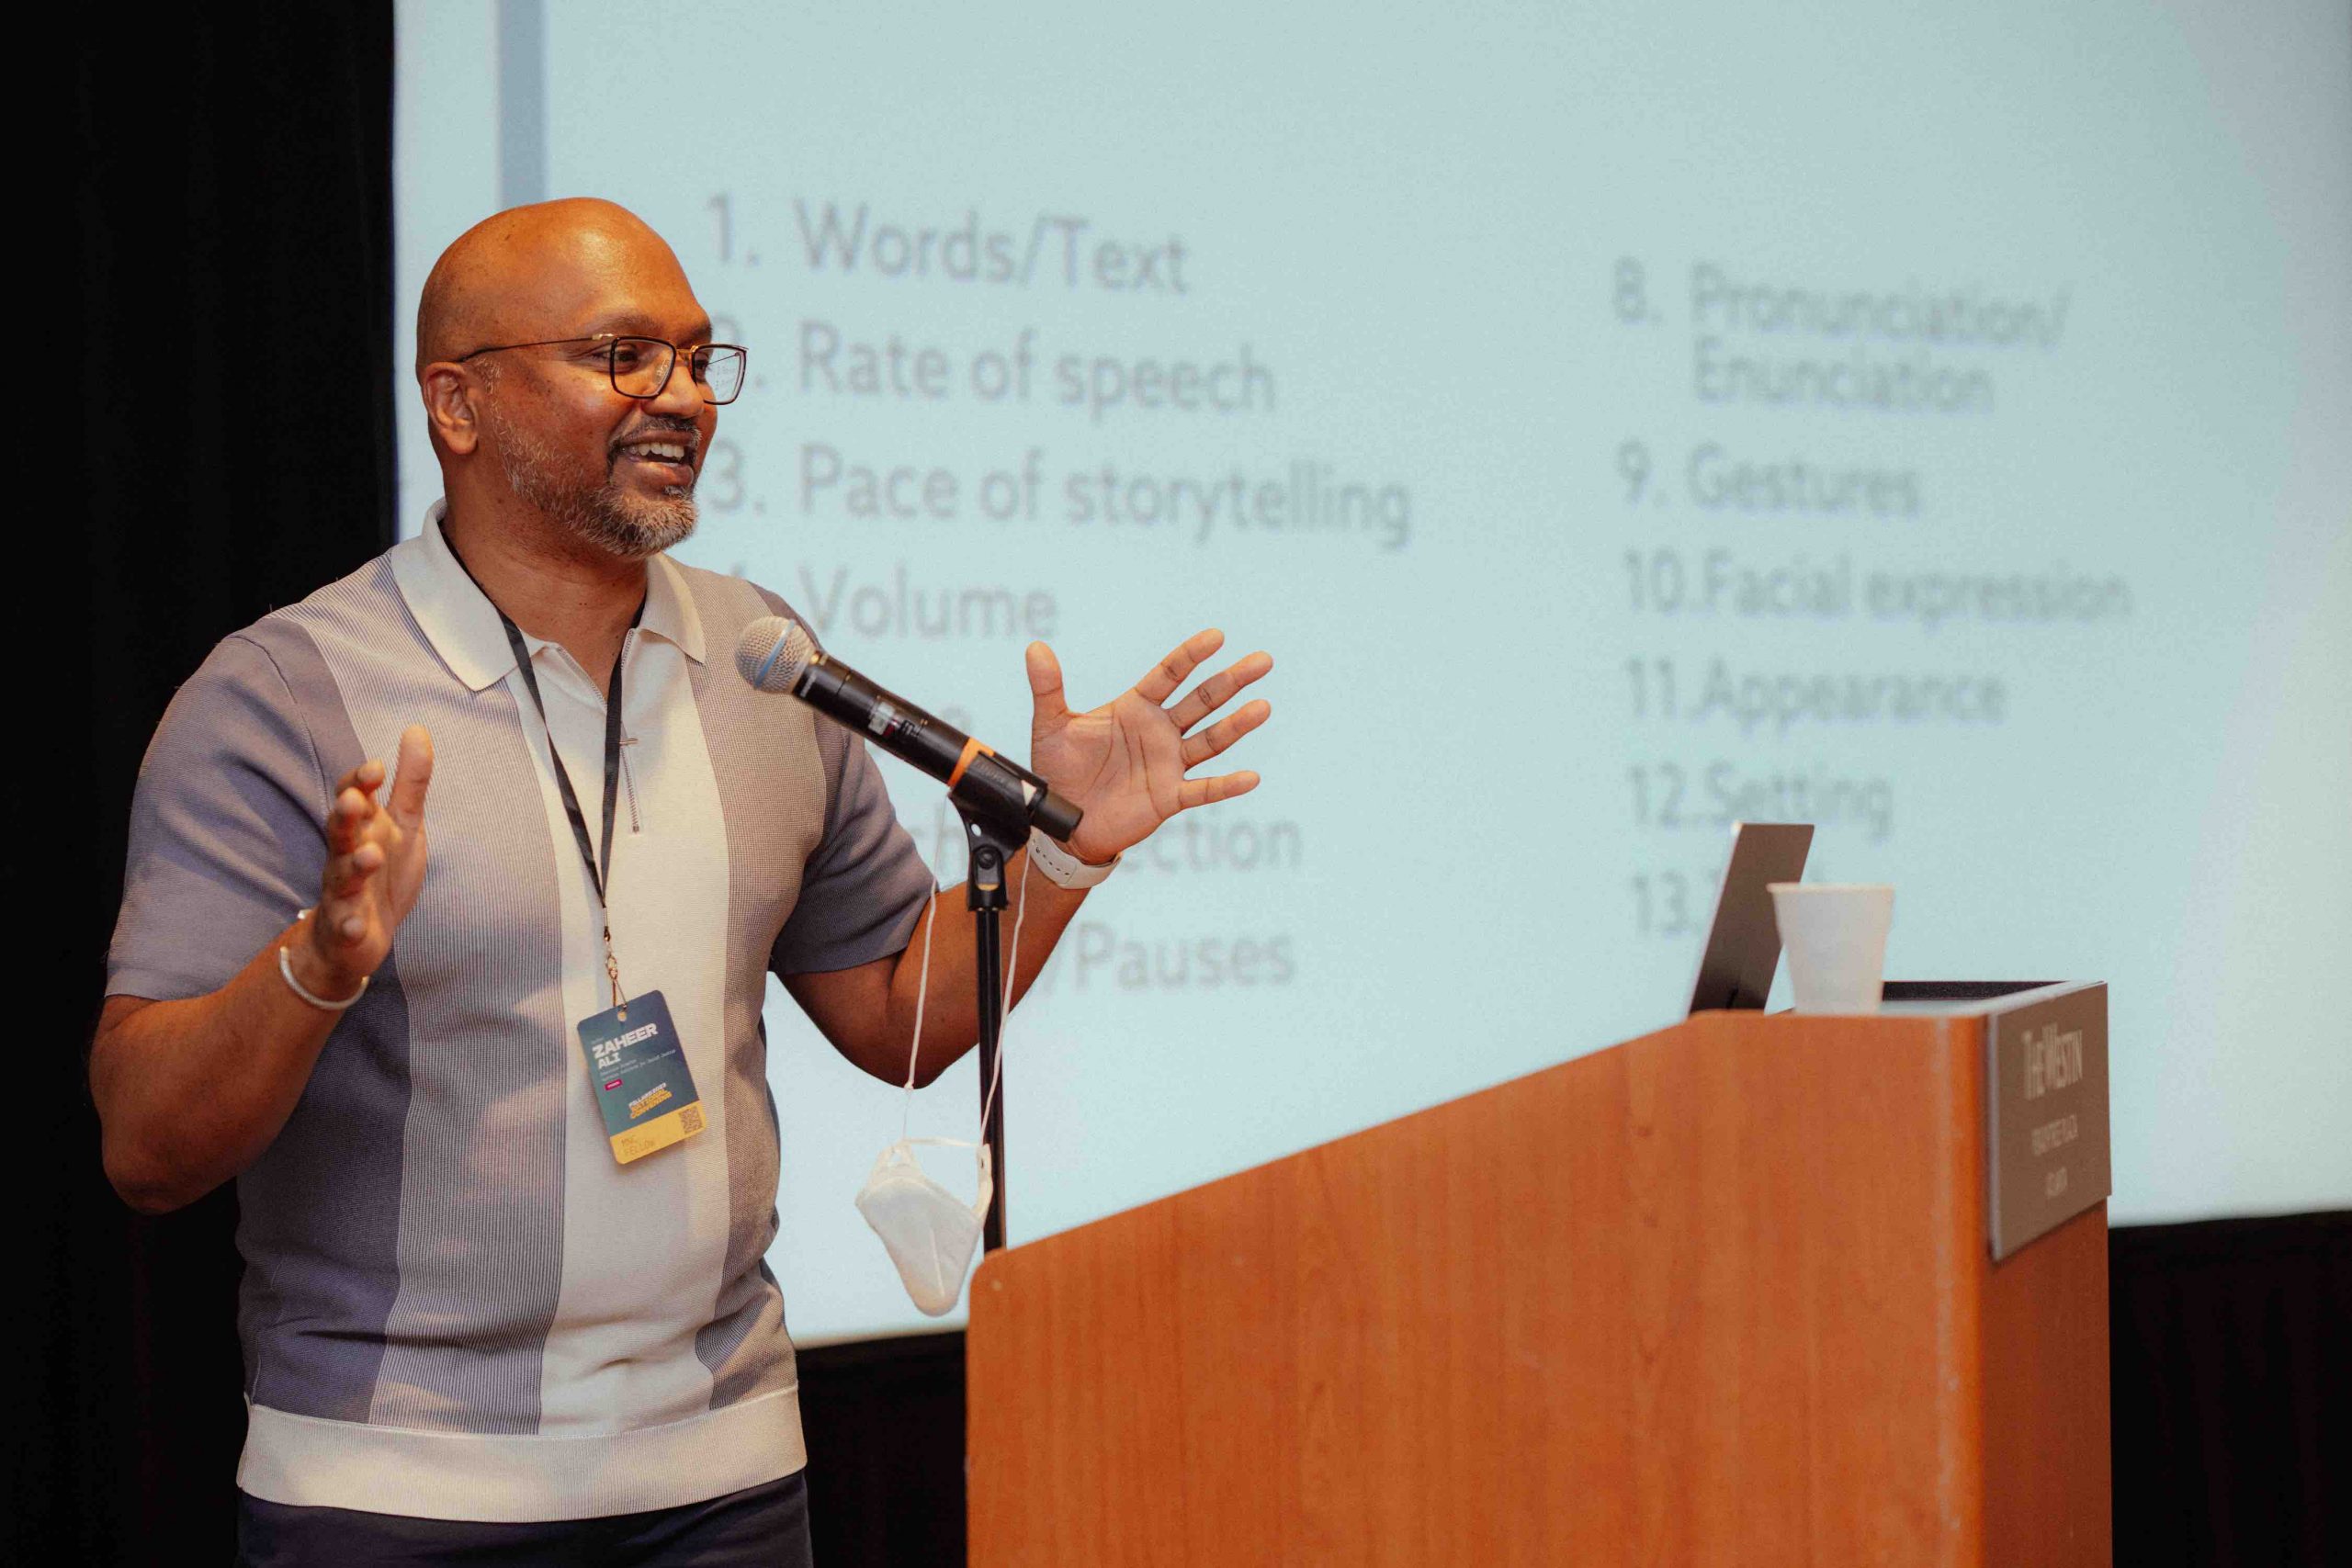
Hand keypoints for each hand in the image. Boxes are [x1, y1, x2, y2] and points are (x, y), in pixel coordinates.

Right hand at [295, 725, 433, 997]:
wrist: (358, 935)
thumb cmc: (381, 870)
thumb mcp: (404, 824)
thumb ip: (410, 782)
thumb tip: (417, 728)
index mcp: (362, 828)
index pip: (352, 797)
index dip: (360, 782)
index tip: (377, 766)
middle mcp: (346, 855)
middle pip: (339, 831)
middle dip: (344, 815)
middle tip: (355, 801)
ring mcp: (343, 893)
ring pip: (341, 876)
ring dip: (354, 866)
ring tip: (371, 856)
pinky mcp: (346, 928)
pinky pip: (344, 927)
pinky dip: (349, 926)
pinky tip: (356, 927)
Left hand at [1026, 630, 1271, 865]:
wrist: (1062, 820)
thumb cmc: (1058, 770)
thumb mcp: (1050, 725)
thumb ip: (1048, 687)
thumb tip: (1035, 648)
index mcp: (1135, 708)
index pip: (1169, 675)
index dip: (1192, 655)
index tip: (1216, 637)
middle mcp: (1159, 732)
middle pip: (1202, 701)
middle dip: (1231, 681)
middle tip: (1263, 660)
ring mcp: (1168, 764)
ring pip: (1210, 740)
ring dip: (1237, 725)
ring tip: (1263, 706)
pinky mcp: (1169, 797)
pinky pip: (1203, 789)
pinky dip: (1226, 785)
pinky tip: (1250, 778)